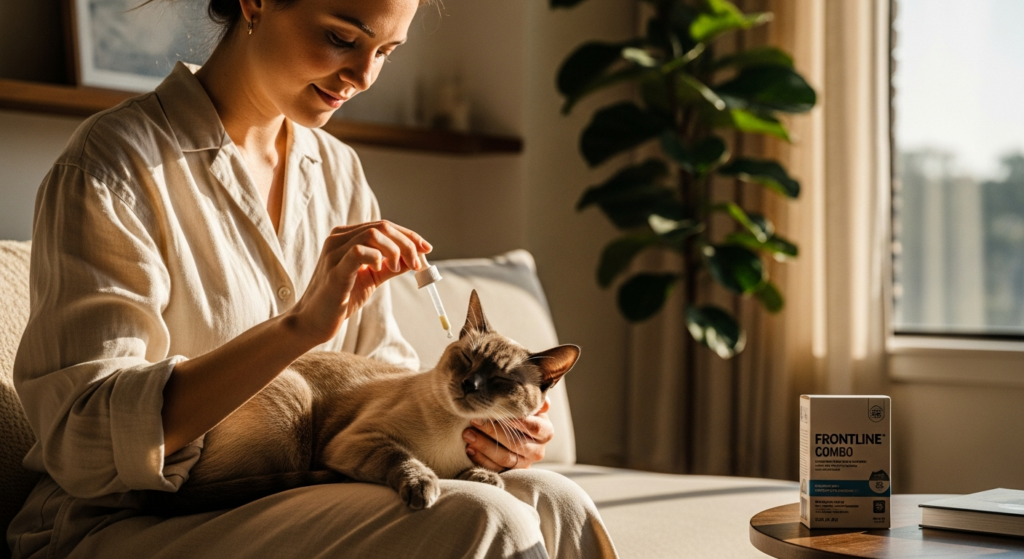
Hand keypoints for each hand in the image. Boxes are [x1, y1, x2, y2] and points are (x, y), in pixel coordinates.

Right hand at [287, 220, 429, 344]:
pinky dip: (378, 257)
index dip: (409, 236)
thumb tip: (417, 258)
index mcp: (346, 237)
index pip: (383, 226)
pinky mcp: (334, 269)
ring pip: (374, 234)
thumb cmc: (341, 299)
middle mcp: (338, 238)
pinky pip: (360, 251)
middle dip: (408, 243)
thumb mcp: (371, 278)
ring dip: (396, 250)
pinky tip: (382, 270)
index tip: (427, 249)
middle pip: (382, 227)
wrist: (313, 322)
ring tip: (399, 269)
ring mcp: (334, 252)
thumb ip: (391, 266)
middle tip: (419, 264)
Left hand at [463, 399, 553, 471]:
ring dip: (483, 445)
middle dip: (492, 431)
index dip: (516, 421)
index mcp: (546, 432)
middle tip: (475, 420)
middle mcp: (538, 451)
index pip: (534, 427)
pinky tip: (469, 448)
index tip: (497, 411)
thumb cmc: (522, 416)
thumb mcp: (530, 407)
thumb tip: (541, 399)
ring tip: (467, 434)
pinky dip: (480, 459)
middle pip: (515, 443)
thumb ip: (533, 401)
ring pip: (504, 457)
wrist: (517, 434)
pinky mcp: (511, 473)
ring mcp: (525, 464)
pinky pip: (495, 469)